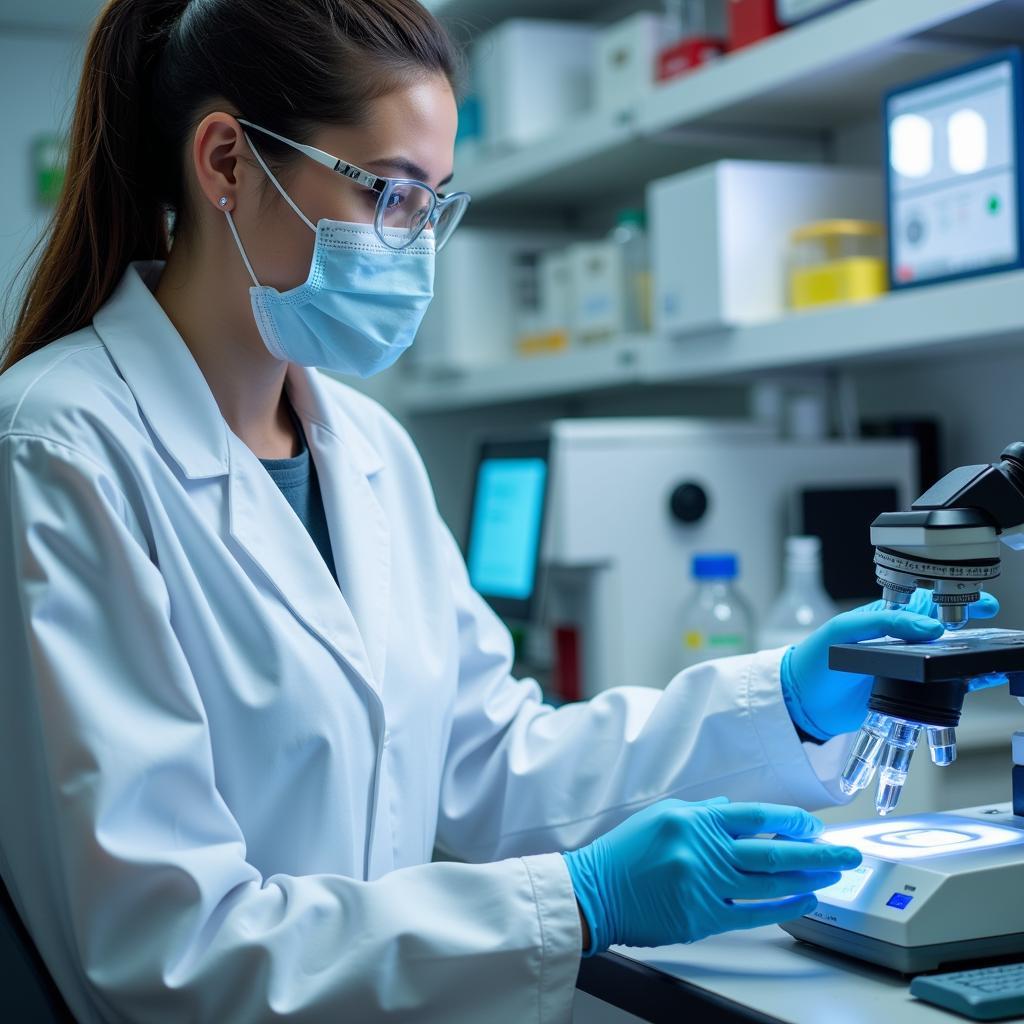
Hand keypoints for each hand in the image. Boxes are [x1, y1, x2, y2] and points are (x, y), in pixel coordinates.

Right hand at [563, 798, 860, 954]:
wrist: (595, 891)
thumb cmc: (625, 852)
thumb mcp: (661, 816)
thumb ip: (701, 811)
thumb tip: (734, 811)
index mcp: (694, 820)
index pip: (756, 815)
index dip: (791, 820)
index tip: (813, 826)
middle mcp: (704, 850)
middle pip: (774, 850)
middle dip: (817, 852)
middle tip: (845, 853)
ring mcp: (705, 886)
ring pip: (770, 884)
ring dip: (808, 880)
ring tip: (832, 876)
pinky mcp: (703, 918)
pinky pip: (753, 914)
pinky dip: (783, 907)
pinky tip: (804, 901)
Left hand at [782, 589, 999, 740]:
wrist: (804, 704)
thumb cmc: (815, 660)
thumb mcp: (844, 631)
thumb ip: (883, 623)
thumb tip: (929, 627)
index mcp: (883, 620)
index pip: (923, 603)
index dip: (951, 598)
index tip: (977, 600)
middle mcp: (898, 642)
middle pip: (942, 628)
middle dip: (971, 621)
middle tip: (993, 617)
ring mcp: (904, 668)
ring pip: (946, 657)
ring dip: (970, 652)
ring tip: (995, 651)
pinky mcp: (907, 694)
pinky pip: (941, 686)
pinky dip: (962, 682)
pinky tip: (980, 679)